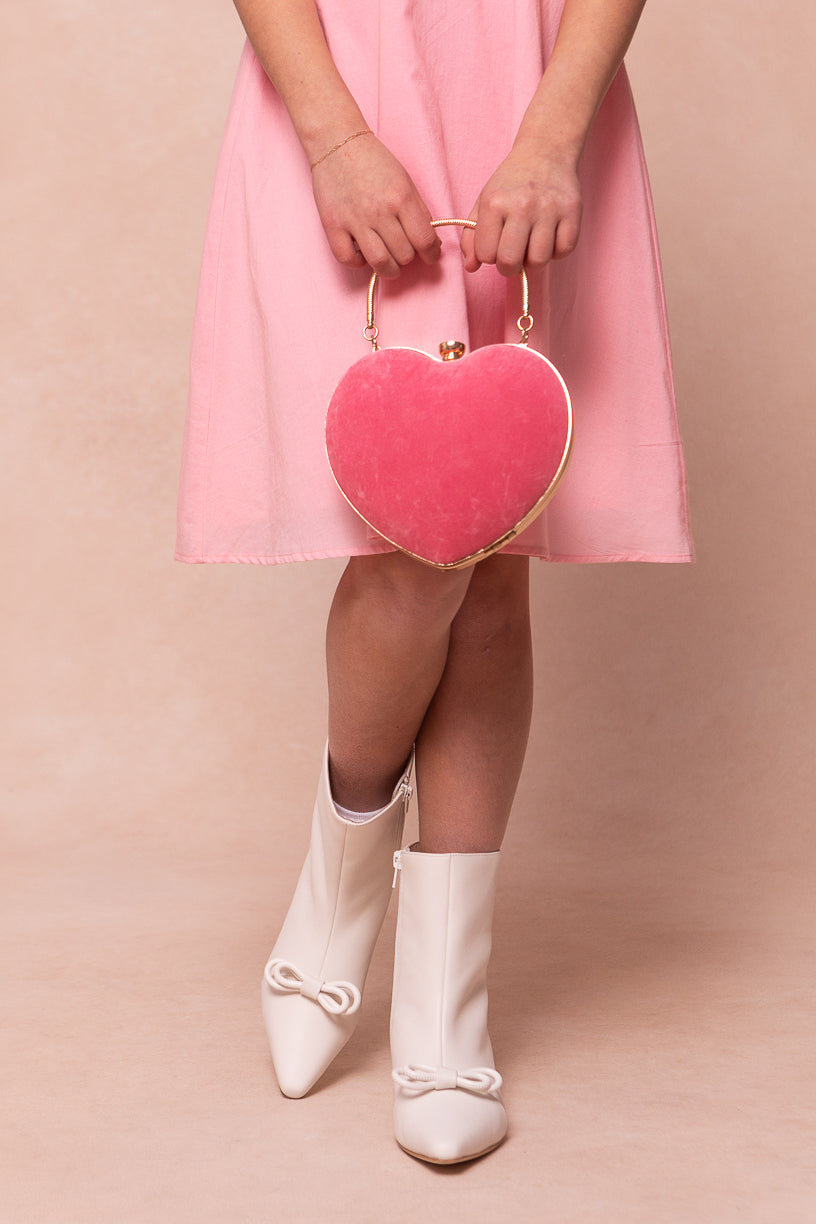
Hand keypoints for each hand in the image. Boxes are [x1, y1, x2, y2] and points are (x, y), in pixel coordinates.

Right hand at [311, 135, 440, 277]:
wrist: (337, 142)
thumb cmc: (374, 161)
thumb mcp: (405, 181)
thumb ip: (418, 211)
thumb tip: (429, 242)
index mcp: (401, 197)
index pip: (425, 240)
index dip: (432, 254)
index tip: (430, 256)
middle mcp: (379, 211)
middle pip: (404, 255)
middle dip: (408, 257)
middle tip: (404, 250)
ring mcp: (354, 220)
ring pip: (380, 263)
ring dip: (388, 268)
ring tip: (388, 261)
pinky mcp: (333, 225)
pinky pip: (348, 259)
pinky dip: (358, 263)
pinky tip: (362, 254)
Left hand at [461, 141, 582, 275]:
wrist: (545, 152)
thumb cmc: (511, 183)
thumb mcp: (484, 203)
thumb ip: (472, 237)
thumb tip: (470, 267)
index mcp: (495, 203)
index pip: (486, 255)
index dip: (490, 256)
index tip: (496, 244)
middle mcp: (522, 205)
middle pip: (510, 262)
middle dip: (509, 266)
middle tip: (513, 253)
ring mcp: (549, 208)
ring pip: (539, 260)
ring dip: (534, 259)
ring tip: (532, 243)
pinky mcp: (573, 211)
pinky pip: (564, 250)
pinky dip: (557, 250)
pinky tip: (550, 237)